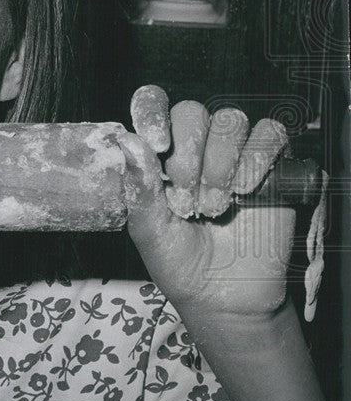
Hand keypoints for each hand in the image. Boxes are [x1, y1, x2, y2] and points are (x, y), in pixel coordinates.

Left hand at [117, 85, 294, 320]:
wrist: (224, 295)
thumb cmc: (179, 261)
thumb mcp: (149, 228)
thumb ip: (140, 186)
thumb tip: (128, 140)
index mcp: (160, 153)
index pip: (154, 105)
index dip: (154, 113)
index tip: (156, 143)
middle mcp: (197, 145)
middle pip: (193, 112)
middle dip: (188, 156)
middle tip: (186, 201)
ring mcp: (236, 152)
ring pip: (231, 121)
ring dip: (220, 165)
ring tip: (214, 207)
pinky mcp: (273, 164)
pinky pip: (271, 134)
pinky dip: (257, 159)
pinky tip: (245, 192)